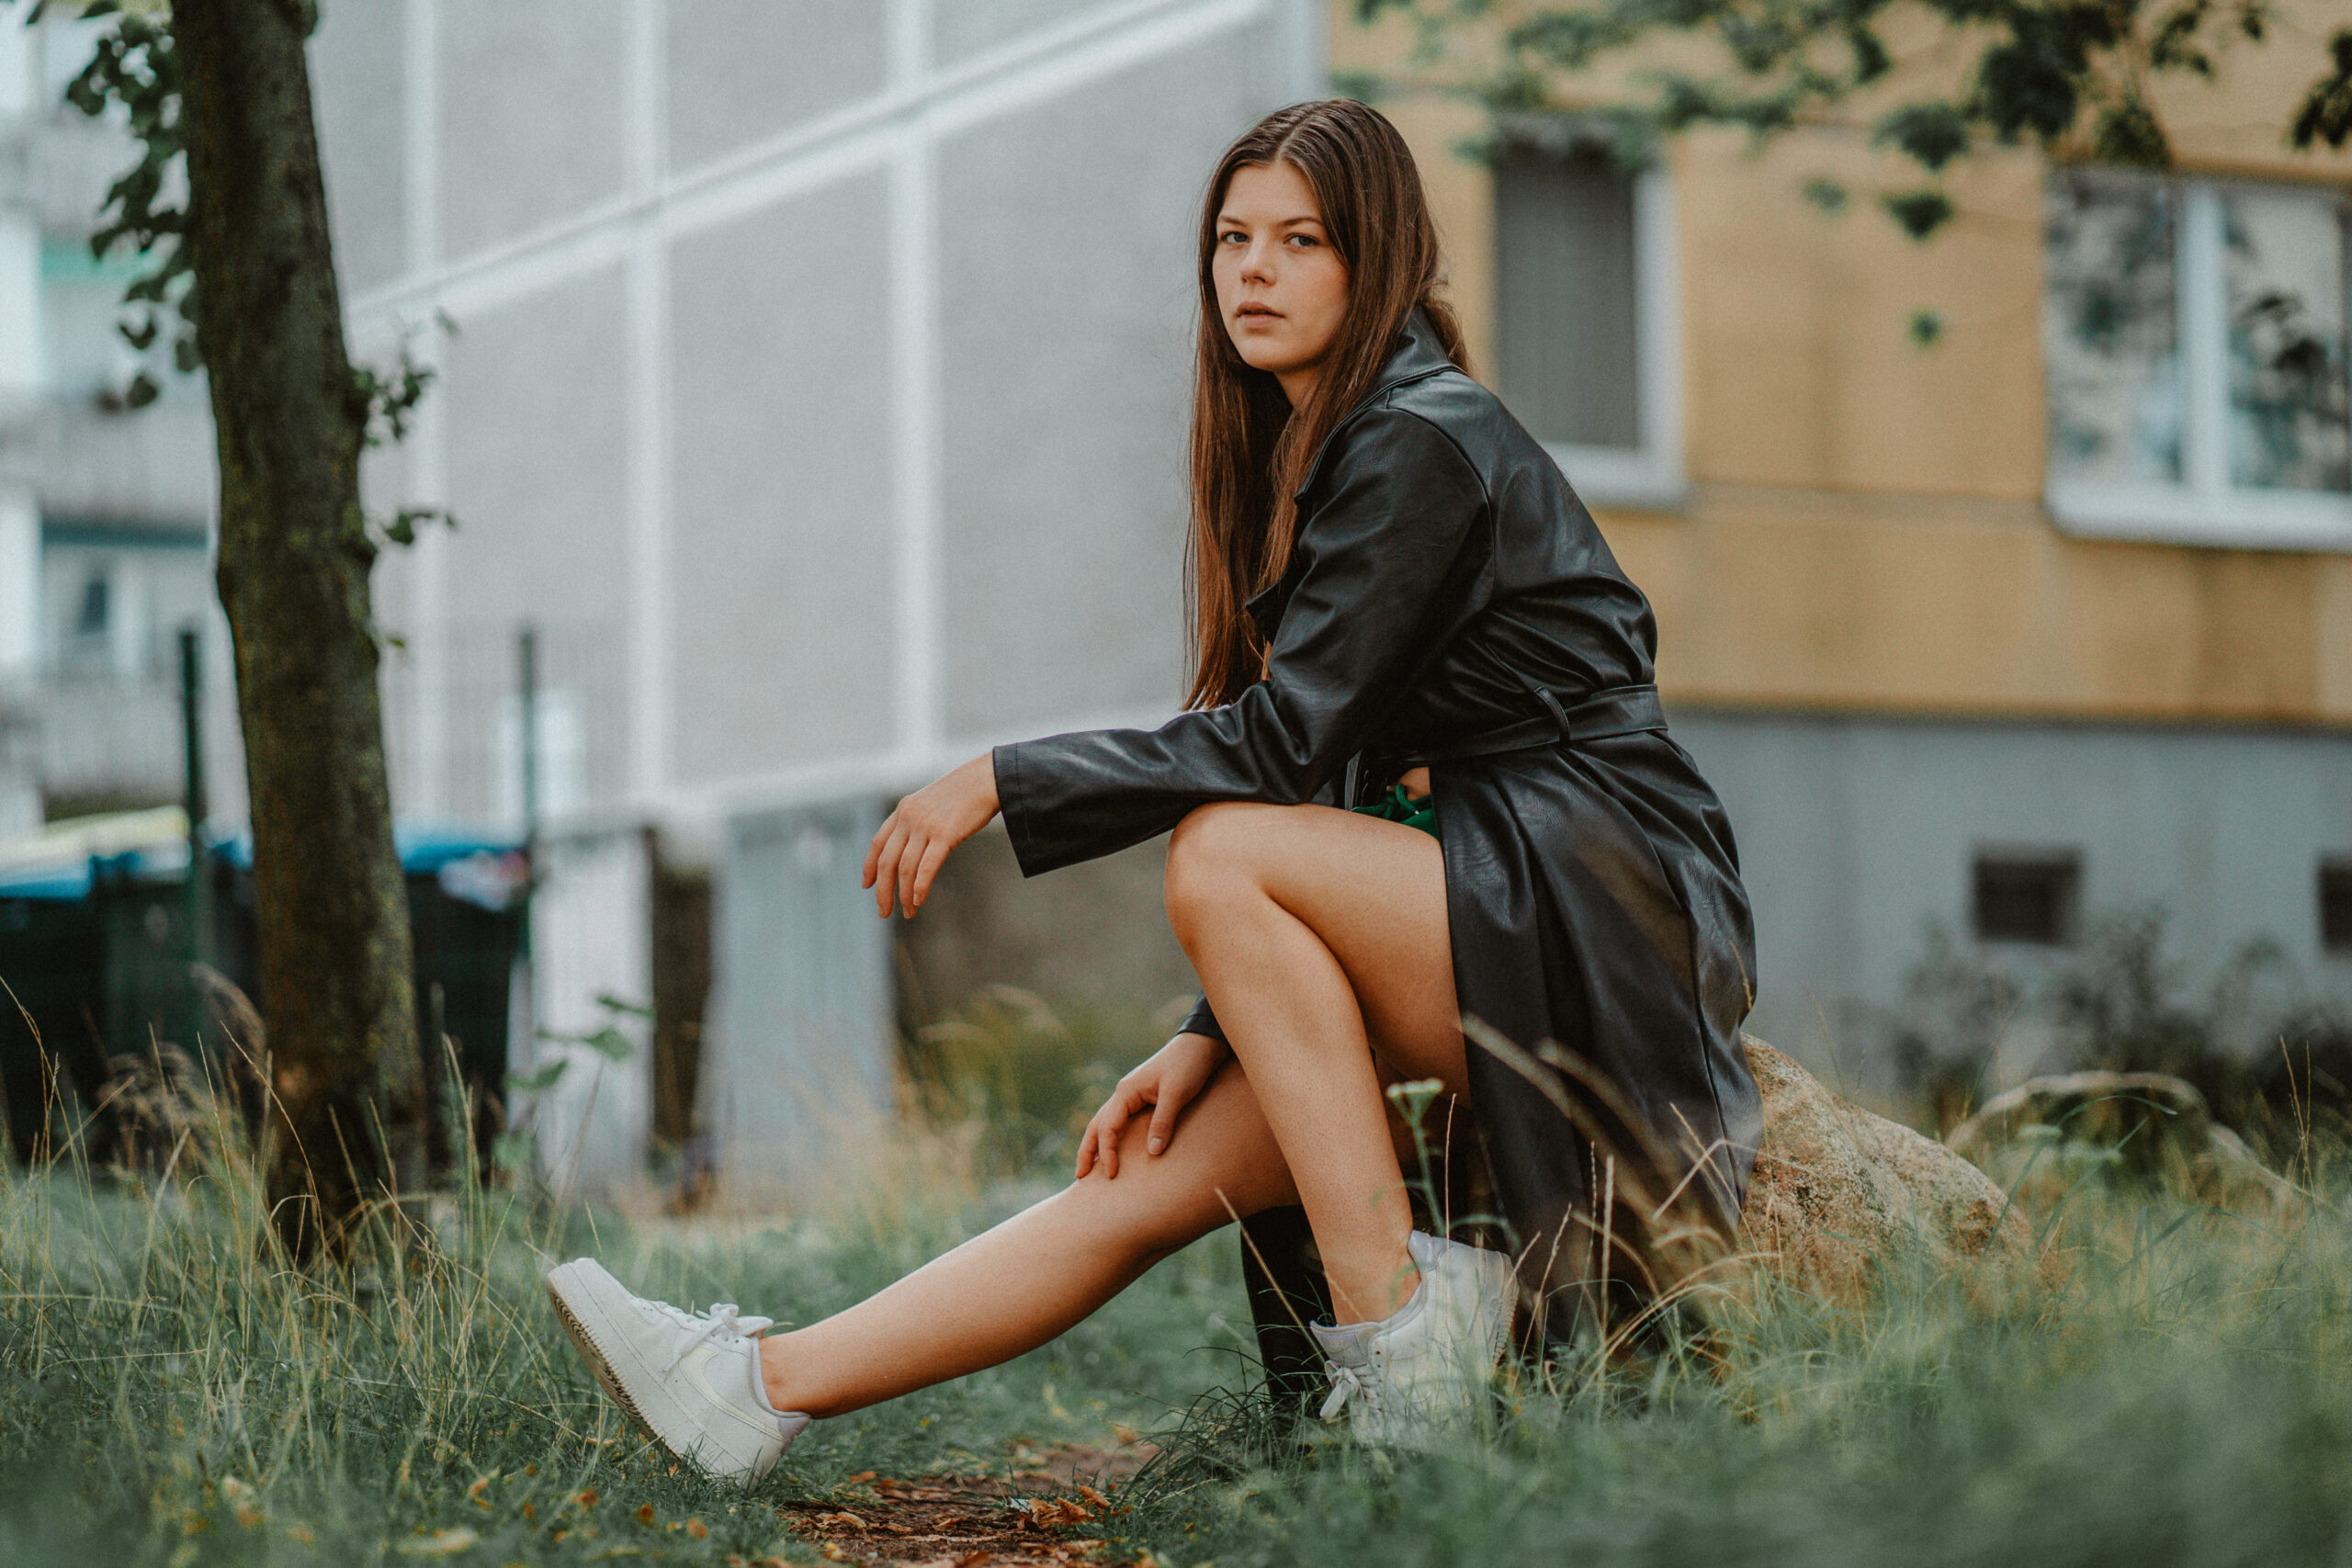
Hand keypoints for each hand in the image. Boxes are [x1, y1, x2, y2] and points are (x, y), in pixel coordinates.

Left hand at [863, 753, 999, 917]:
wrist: (986, 779)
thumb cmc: (964, 793)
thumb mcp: (931, 802)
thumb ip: (917, 821)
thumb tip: (913, 846)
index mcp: (903, 810)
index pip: (877, 843)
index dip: (869, 867)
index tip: (867, 885)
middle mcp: (908, 818)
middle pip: (886, 862)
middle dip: (883, 891)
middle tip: (884, 912)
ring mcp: (925, 826)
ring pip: (905, 869)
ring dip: (904, 895)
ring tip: (909, 912)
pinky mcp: (944, 835)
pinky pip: (926, 867)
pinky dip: (920, 887)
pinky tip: (919, 900)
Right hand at [1075, 1032, 1228, 1179]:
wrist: (1200, 1045)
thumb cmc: (1188, 1066)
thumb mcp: (1176, 1094)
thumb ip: (1163, 1122)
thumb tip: (1152, 1153)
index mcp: (1126, 1092)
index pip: (1107, 1127)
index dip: (1107, 1152)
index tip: (1112, 1174)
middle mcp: (1123, 1094)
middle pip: (1097, 1125)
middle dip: (1087, 1151)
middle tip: (1079, 1176)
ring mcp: (1132, 1095)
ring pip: (1106, 1122)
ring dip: (1096, 1144)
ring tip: (1089, 1167)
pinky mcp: (1143, 1098)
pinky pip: (1121, 1121)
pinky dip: (1112, 1136)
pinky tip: (1114, 1148)